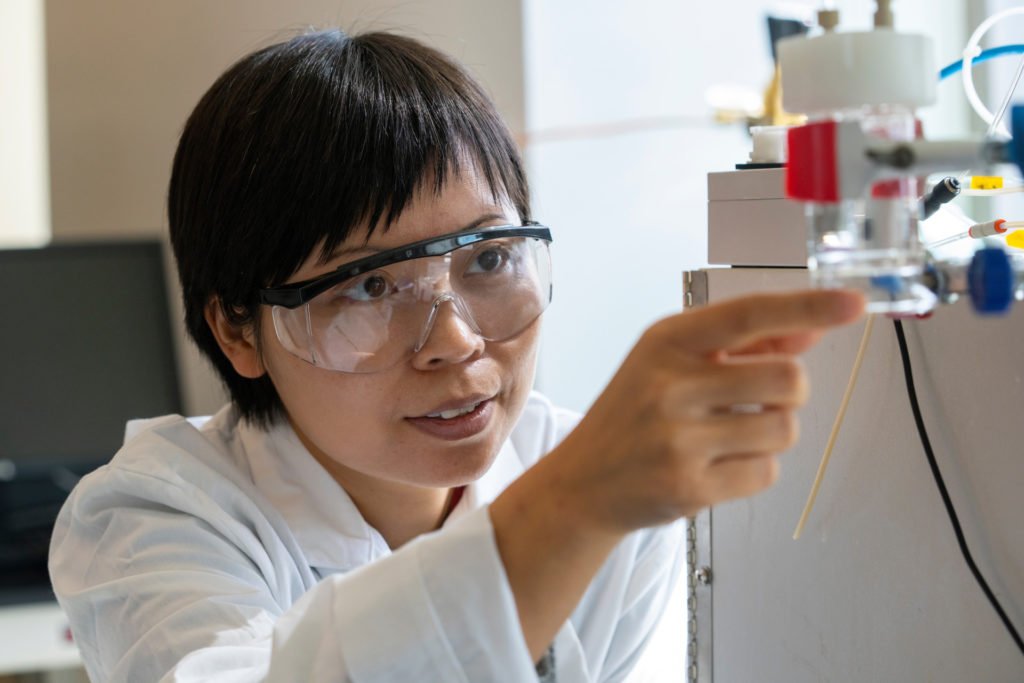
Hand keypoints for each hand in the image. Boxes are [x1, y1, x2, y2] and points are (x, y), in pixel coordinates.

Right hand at [547, 288, 865, 533]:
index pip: (748, 315)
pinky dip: (755, 468)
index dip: (806, 305)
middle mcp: (668, 385)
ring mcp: (677, 439)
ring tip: (731, 435)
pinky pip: (767, 472)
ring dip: (773, 432)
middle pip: (788, 379)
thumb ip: (743, 345)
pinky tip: (718, 464)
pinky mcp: (688, 487)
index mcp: (665, 342)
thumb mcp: (673, 364)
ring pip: (785, 429)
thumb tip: (813, 326)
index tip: (854, 302)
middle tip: (759, 401)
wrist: (582, 482)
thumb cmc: (634, 414)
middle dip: (790, 393)